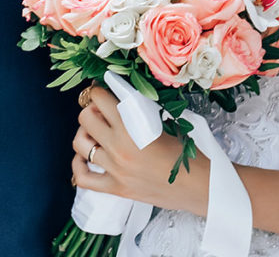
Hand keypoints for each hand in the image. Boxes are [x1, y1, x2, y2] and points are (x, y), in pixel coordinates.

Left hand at [72, 86, 210, 215]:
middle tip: (100, 109)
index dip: (98, 91)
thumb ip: (144, 113)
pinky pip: (83, 177)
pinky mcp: (116, 188)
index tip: (101, 90)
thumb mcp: (170, 125)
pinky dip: (79, 165)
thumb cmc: (190, 154)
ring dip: (84, 133)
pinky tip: (86, 156)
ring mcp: (115, 169)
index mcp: (135, 128)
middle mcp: (120, 148)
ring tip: (95, 131)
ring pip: (80, 144)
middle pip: (86, 119)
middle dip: (90, 109)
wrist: (199, 186)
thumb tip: (124, 100)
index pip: (102, 101)